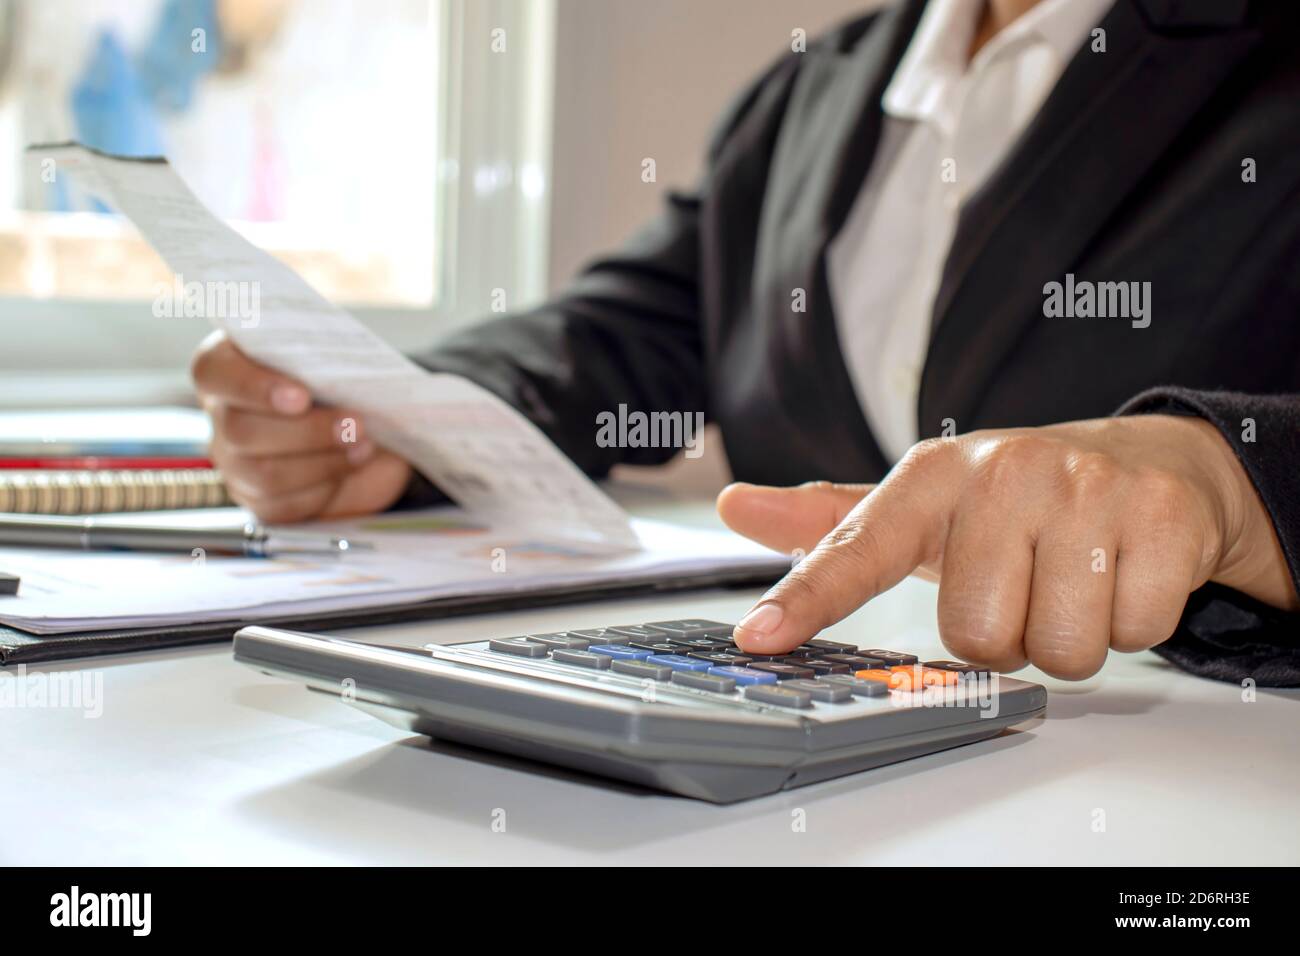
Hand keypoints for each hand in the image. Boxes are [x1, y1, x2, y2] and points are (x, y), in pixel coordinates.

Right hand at [191, 331, 412, 522]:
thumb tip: (343, 366)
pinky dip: (323, 488)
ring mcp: (236, 462)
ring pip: (263, 474)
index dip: (252, 387)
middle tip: (355, 425)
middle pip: (240, 431)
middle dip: (306, 431)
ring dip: (322, 462)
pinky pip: (283, 504)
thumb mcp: (337, 357)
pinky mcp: (260, 499)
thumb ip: (325, 353)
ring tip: (363, 446)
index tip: (301, 396)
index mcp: (228, 364)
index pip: (213, 372)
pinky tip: (350, 467)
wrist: (370, 426)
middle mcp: (223, 414)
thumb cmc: (343, 379)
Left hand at [718, 415, 1296, 678]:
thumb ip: (833, 524)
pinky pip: (1131, 633)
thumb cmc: (1016, 501)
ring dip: (1067, 636)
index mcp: (929, 478)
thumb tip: (737, 507)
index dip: (807, 599)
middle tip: (1023, 584)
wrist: (1149, 463)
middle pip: (977, 635)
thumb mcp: (923, 508)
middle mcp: (1002, 472)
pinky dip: (1130, 623)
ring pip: (1057, 647)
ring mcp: (1085, 488)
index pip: (856, 548)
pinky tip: (1122, 571)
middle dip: (1005, 636)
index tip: (759, 637)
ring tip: (1071, 578)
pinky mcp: (1159, 516)